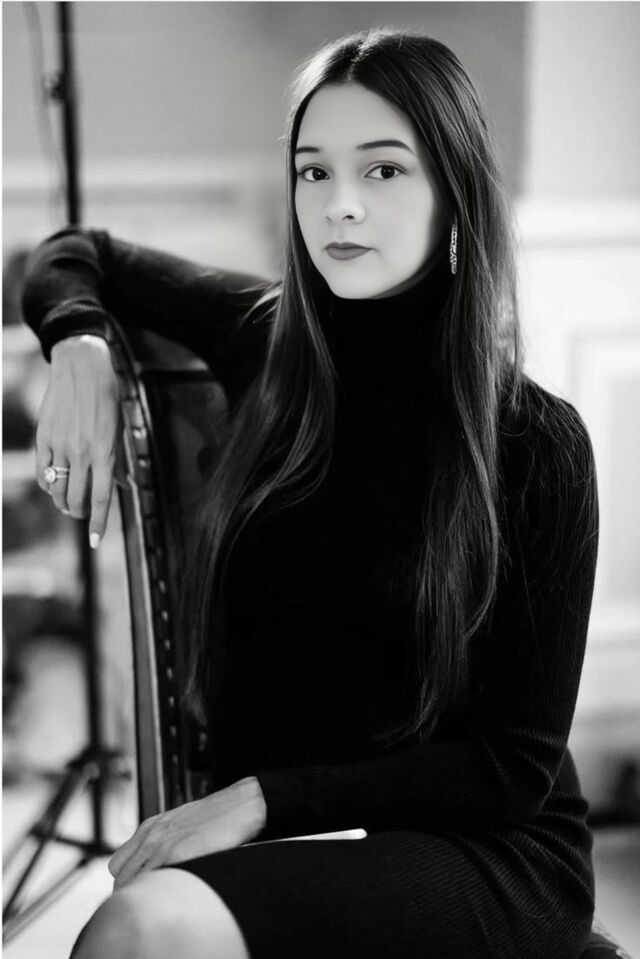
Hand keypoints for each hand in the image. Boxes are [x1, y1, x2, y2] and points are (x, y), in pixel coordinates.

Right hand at [36, 334, 122, 545]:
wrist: (81, 367)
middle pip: (76, 498)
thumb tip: (122, 485)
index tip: (95, 540)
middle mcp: (82, 453)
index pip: (101, 497)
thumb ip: (118, 460)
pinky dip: (48, 484)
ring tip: (67, 504)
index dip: (98, 522)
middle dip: (79, 513)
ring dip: (62, 502)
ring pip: (57, 489)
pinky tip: (53, 486)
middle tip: (80, 514)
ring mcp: (60, 445)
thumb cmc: (107, 397)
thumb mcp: (120, 429)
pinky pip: (43, 472)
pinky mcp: (44, 437)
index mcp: (105, 452)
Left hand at [108, 777, 266, 889]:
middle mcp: (151, 835)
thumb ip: (162, 840)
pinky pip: (153, 883)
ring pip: (133, 884)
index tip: (140, 890)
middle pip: (121, 879)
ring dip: (144, 895)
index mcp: (149, 827)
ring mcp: (162, 844)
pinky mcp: (177, 853)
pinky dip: (159, 894)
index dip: (127, 881)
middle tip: (153, 899)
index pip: (117, 866)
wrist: (241, 804)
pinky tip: (176, 893)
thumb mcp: (180, 823)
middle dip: (132, 892)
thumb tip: (154, 864)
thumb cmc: (216, 816)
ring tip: (164, 899)